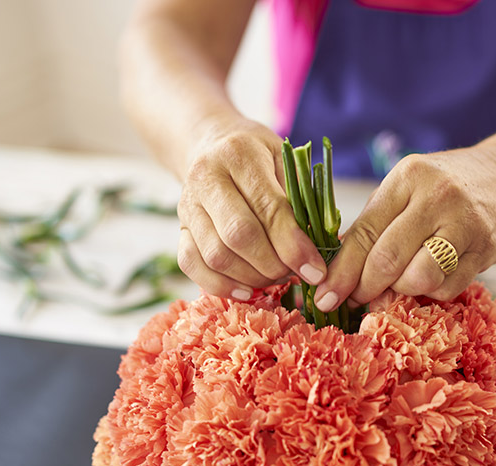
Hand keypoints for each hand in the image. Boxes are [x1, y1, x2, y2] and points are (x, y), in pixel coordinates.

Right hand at [176, 120, 327, 298]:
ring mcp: (187, 205)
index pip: (268, 208)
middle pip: (238, 235)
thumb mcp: (285, 160)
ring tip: (274, 277)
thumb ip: (300, 198)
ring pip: (216, 255)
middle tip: (294, 273)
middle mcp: (206, 178)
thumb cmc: (258, 156)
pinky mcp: (179, 228)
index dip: (293, 245)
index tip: (315, 270)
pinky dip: (221, 285)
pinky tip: (247, 291)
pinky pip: (192, 265)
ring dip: (251, 277)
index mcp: (239, 154)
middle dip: (273, 264)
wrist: (211, 144)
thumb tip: (316, 248)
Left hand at [313, 146, 495, 310]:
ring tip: (398, 284)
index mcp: (406, 178)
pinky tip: (430, 278)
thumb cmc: (442, 187)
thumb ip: (372, 226)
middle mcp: (436, 196)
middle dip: (365, 288)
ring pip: (419, 279)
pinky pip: (448, 288)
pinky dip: (430, 292)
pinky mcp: (487, 247)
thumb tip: (335, 273)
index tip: (324, 297)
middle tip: (356, 300)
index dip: (341, 272)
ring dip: (401, 291)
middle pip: (388, 260)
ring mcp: (465, 222)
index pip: (364, 233)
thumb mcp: (404, 190)